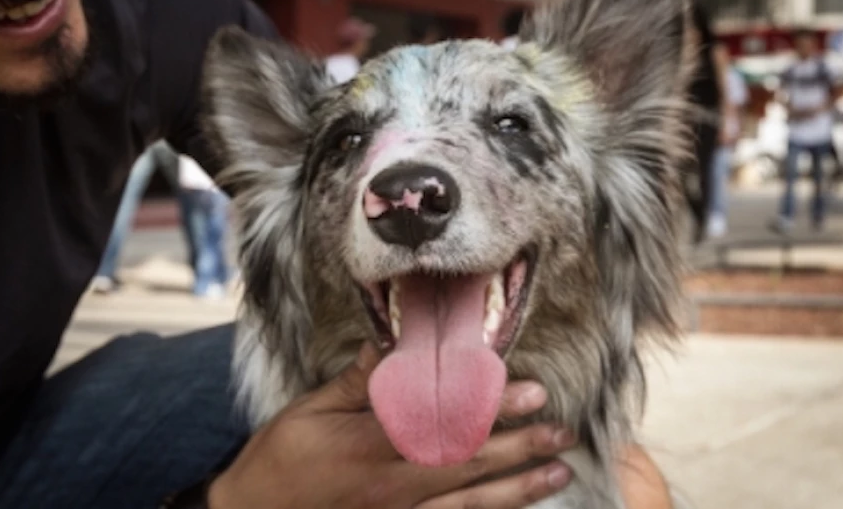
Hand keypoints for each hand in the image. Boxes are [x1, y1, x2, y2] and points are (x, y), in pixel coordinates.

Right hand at [208, 342, 573, 508]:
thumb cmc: (280, 460)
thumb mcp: (309, 411)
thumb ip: (358, 384)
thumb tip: (395, 348)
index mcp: (368, 447)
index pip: (442, 422)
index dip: (489, 408)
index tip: (528, 391)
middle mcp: (391, 486)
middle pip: (467, 464)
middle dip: (519, 447)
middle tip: (562, 430)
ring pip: (468, 503)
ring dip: (518, 488)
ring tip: (558, 472)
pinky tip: (513, 508)